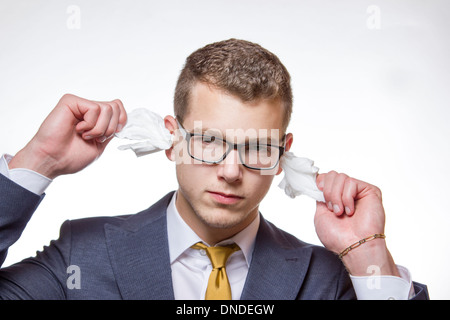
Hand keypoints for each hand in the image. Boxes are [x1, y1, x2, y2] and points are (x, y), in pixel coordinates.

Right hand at [9, 94, 126, 178]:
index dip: (121, 121)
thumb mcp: (100, 144)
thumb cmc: (71, 156)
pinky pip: (94, 108)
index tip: (111, 135)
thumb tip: (124, 119)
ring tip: (84, 135)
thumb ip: (111, 130)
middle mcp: (88, 109)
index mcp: (96, 119)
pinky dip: (90, 124)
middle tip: (95, 138)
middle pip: (116, 107)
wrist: (52, 161)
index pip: (118, 108)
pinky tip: (78, 130)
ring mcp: (80, 104)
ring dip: (99, 129)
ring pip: (108, 108)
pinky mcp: (71, 101)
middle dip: (110, 128)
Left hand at [314, 171, 398, 275]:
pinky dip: (347, 198)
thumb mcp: (320, 214)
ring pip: (341, 177)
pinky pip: (351, 182)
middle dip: (327, 191)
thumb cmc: (338, 236)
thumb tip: (319, 182)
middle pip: (332, 174)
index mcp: (335, 198)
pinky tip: (351, 211)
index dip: (320, 180)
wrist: (354, 246)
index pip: (326, 177)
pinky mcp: (370, 191)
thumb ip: (320, 197)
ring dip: (336, 196)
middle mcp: (347, 193)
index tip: (318, 190)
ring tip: (341, 212)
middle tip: (332, 209)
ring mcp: (359, 192)